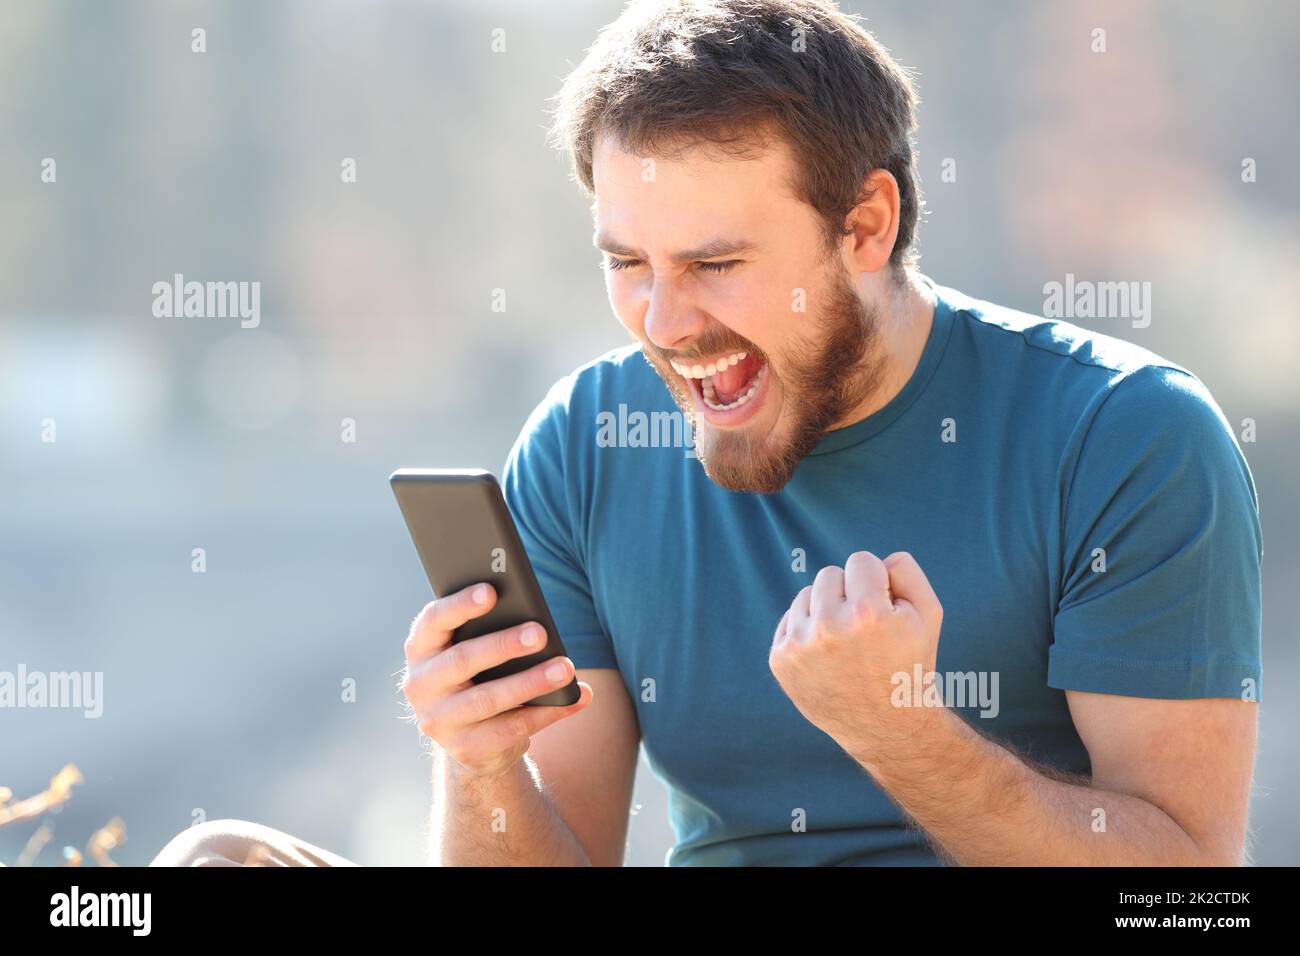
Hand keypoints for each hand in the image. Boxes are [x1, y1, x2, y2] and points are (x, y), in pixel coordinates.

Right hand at [400, 582, 592, 778]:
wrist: (471, 739)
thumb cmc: (478, 675)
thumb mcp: (473, 650)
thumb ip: (491, 629)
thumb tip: (536, 621)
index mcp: (421, 648)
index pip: (433, 621)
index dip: (460, 605)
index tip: (491, 591)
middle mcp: (420, 684)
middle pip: (462, 660)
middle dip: (503, 645)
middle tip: (540, 633)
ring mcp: (438, 720)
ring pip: (488, 699)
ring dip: (531, 682)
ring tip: (565, 668)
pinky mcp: (465, 748)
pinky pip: (510, 729)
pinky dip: (546, 712)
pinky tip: (573, 699)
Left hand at [768, 551, 942, 756]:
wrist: (886, 726)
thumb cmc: (909, 664)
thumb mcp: (928, 615)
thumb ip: (906, 571)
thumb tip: (876, 558)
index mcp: (867, 614)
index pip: (861, 560)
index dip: (877, 583)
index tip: (884, 610)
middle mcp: (827, 629)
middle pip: (830, 574)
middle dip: (849, 594)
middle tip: (865, 629)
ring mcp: (799, 646)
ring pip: (807, 595)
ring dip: (826, 610)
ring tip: (847, 644)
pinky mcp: (780, 660)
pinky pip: (790, 619)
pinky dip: (807, 630)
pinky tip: (827, 655)